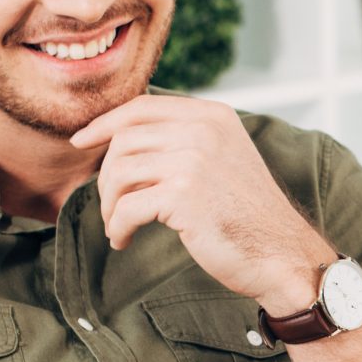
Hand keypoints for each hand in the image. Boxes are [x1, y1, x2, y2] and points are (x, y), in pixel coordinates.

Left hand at [71, 96, 330, 312]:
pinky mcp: (183, 195)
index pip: (141, 107)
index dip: (104, 123)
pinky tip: (124, 240)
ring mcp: (194, 160)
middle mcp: (203, 130)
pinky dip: (118, 227)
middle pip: (123, 141)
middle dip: (106, 177)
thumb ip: (186, 140)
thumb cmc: (248, 215)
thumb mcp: (223, 159)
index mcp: (212, 115)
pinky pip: (126, 207)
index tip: (80, 141)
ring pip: (119, 172)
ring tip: (118, 226)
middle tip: (112, 206)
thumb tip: (121, 140)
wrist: (281, 254)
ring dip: (109, 205)